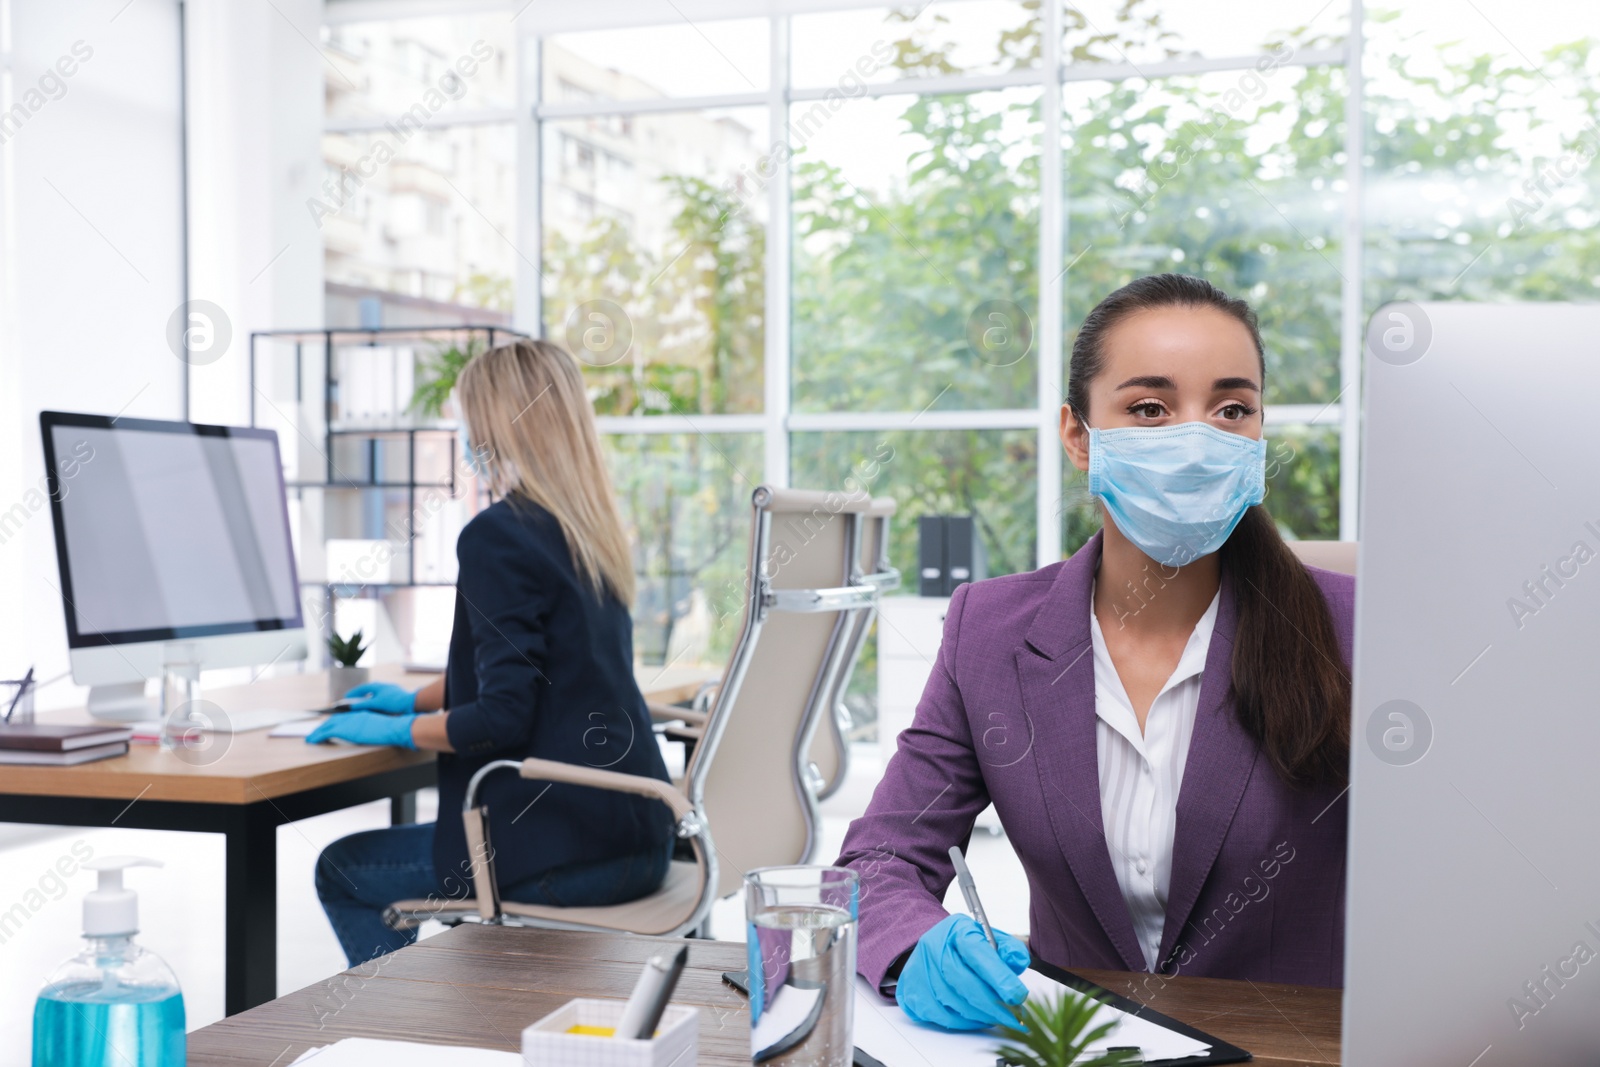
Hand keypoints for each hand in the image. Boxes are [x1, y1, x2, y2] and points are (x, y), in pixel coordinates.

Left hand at [306, 711, 415, 748]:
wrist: (392, 727)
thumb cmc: (392, 729)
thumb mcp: (380, 726)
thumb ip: (372, 727)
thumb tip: (372, 732)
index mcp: (361, 714)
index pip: (344, 717)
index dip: (334, 722)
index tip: (329, 726)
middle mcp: (352, 716)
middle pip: (333, 720)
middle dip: (323, 726)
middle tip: (315, 732)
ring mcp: (348, 722)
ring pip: (327, 725)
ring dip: (317, 732)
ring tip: (311, 738)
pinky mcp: (344, 729)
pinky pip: (325, 732)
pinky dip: (317, 736)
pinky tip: (312, 741)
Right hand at [342, 682, 415, 714]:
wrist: (412, 703)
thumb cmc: (394, 701)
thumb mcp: (376, 704)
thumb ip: (363, 705)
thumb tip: (350, 707)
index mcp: (376, 686)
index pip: (361, 688)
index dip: (352, 693)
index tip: (345, 698)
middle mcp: (382, 686)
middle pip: (367, 691)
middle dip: (360, 696)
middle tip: (352, 702)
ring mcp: (388, 690)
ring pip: (375, 695)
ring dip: (368, 699)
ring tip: (362, 705)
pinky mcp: (394, 695)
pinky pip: (381, 698)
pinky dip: (376, 702)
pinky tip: (376, 708)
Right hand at [896, 914, 1029, 1030]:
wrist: (932, 946)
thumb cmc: (966, 946)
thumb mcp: (990, 938)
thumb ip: (1009, 949)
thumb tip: (1016, 963)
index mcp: (957, 930)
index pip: (979, 954)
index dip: (1000, 978)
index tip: (1018, 997)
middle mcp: (934, 947)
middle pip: (965, 983)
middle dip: (995, 1006)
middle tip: (1016, 1019)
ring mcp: (918, 969)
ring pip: (953, 1004)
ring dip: (981, 1017)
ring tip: (998, 1018)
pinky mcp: (911, 990)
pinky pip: (940, 1016)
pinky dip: (963, 1023)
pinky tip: (976, 1018)